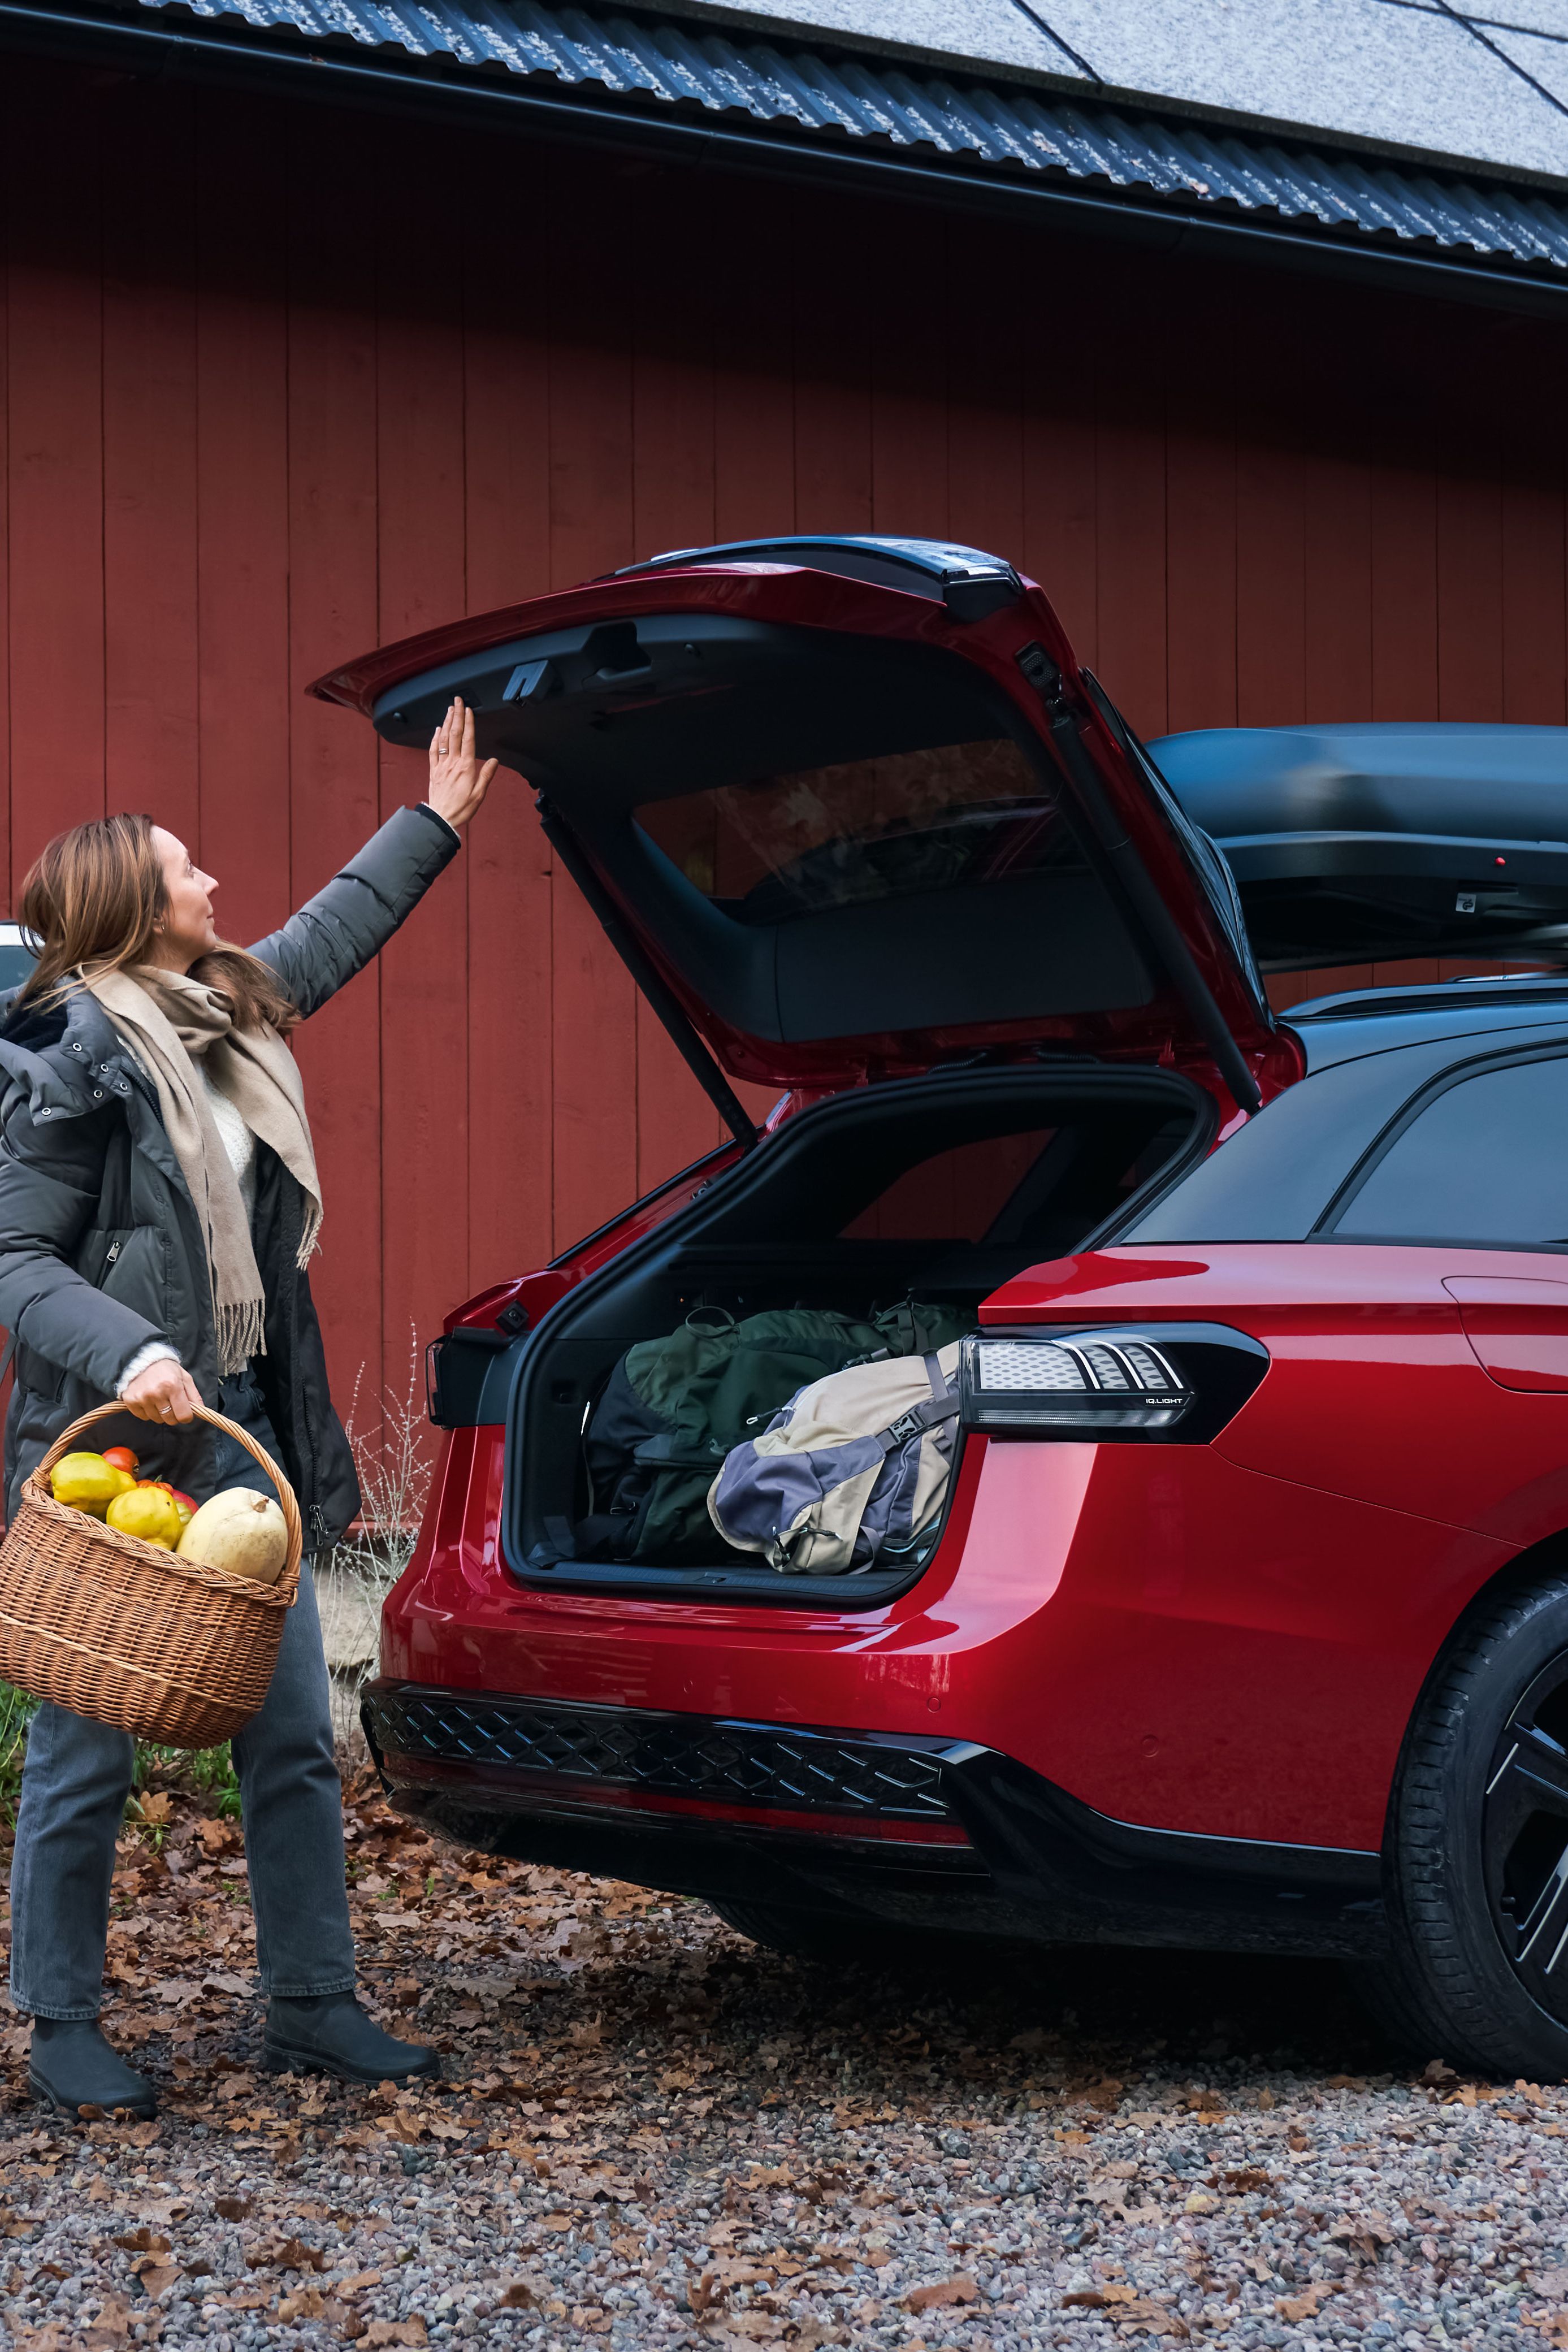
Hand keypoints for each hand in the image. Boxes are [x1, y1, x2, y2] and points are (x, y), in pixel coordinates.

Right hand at [121, 1360, 202, 1424]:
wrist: (140, 1359)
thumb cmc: (166, 1369)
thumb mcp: (184, 1377)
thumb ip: (194, 1395)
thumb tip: (200, 1411)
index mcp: (173, 1385)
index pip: (183, 1415)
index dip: (186, 1416)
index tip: (185, 1412)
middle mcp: (157, 1392)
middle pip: (170, 1420)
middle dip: (173, 1415)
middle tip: (170, 1403)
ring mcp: (142, 1397)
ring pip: (156, 1419)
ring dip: (159, 1413)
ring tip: (158, 1398)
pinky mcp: (130, 1400)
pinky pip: (143, 1417)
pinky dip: (147, 1412)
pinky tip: (148, 1399)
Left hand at [427, 697, 498, 831]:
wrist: (441, 818)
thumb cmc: (462, 808)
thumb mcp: (479, 794)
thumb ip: (486, 775)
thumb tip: (494, 760)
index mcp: (466, 767)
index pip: (468, 739)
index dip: (468, 723)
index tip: (468, 710)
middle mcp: (452, 763)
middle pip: (454, 734)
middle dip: (456, 715)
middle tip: (457, 701)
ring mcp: (441, 766)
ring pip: (443, 739)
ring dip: (447, 722)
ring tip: (449, 709)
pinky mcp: (433, 771)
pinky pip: (433, 750)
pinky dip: (435, 738)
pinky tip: (437, 729)